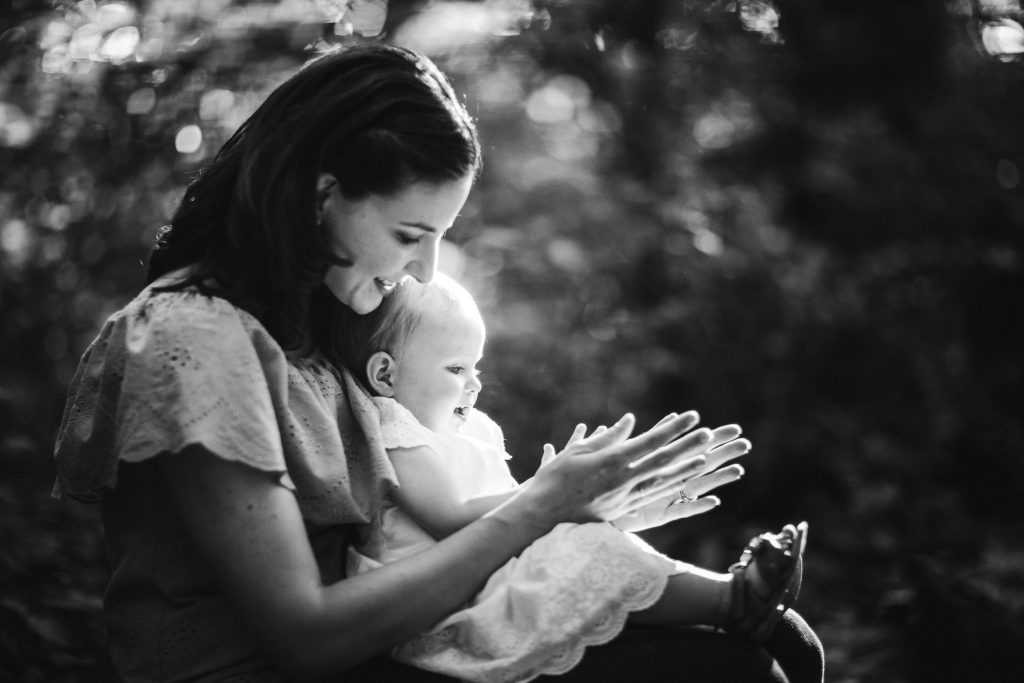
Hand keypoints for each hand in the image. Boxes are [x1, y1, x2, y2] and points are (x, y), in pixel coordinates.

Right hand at [512, 411, 720, 529]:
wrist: (542, 517)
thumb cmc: (554, 480)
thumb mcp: (576, 452)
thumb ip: (608, 439)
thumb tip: (630, 423)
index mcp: (612, 463)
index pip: (650, 443)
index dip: (673, 429)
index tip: (691, 416)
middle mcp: (623, 481)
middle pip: (663, 462)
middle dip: (688, 446)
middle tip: (711, 433)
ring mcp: (625, 499)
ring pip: (663, 483)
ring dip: (686, 470)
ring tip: (706, 458)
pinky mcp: (623, 511)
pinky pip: (653, 498)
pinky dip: (671, 489)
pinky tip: (683, 485)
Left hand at [612, 422, 748, 531]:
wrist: (587, 508)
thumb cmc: (599, 482)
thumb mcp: (614, 455)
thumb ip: (634, 438)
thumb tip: (653, 417)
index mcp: (658, 464)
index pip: (689, 447)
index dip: (711, 438)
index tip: (733, 429)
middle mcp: (666, 480)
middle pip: (700, 463)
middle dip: (722, 453)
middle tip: (745, 443)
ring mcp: (664, 498)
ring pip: (696, 486)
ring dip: (717, 479)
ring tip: (739, 469)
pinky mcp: (657, 517)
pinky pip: (680, 512)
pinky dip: (696, 507)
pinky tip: (714, 500)